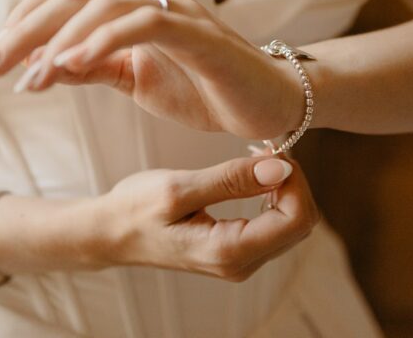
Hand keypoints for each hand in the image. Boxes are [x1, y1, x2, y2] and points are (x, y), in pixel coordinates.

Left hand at [0, 0, 301, 139]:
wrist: (269, 105)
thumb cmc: (203, 89)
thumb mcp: (133, 80)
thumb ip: (90, 67)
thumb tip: (36, 66)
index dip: (21, 21)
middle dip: (22, 32)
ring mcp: (175, 6)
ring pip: (100, 4)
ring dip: (56, 43)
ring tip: (28, 81)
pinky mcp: (198, 31)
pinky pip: (141, 23)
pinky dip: (100, 42)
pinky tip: (70, 67)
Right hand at [92, 155, 318, 280]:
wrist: (111, 234)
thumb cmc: (135, 209)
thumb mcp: (179, 188)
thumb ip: (231, 180)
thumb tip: (282, 170)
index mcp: (229, 251)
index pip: (296, 218)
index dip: (294, 179)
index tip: (270, 149)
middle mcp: (241, 264)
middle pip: (302, 222)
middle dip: (292, 180)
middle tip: (265, 148)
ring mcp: (240, 261)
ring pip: (292, 223)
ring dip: (283, 186)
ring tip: (256, 157)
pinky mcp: (237, 251)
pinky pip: (275, 225)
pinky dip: (273, 195)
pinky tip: (250, 174)